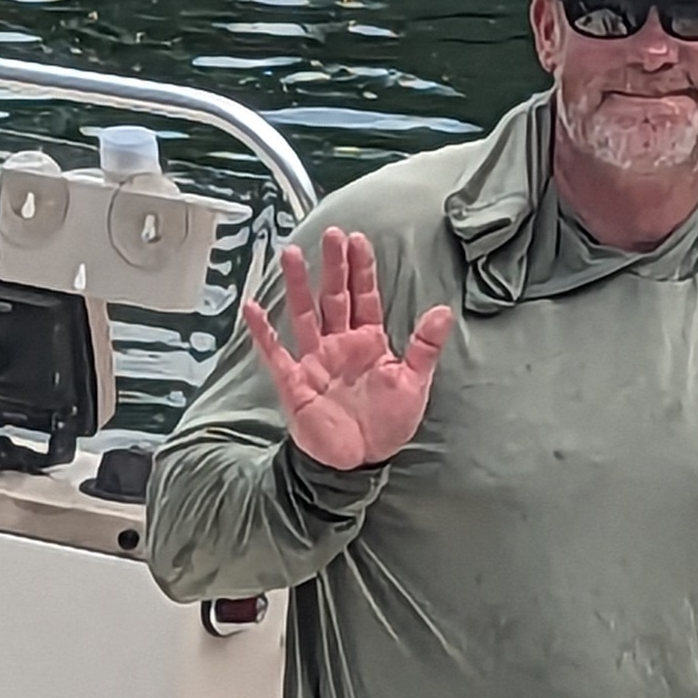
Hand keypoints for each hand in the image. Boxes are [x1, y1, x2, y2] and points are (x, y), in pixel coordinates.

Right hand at [240, 226, 450, 470]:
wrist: (358, 463)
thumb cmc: (387, 425)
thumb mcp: (414, 384)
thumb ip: (425, 346)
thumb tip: (443, 310)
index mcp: (369, 342)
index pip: (364, 296)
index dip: (361, 269)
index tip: (357, 239)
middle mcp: (339, 345)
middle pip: (333, 297)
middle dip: (332, 266)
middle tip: (329, 234)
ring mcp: (315, 361)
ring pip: (304, 314)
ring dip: (298, 285)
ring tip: (290, 254)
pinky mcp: (295, 382)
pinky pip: (275, 353)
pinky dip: (263, 331)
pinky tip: (254, 307)